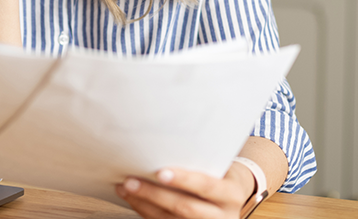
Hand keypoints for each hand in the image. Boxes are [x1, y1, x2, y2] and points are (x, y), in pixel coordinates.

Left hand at [116, 165, 256, 218]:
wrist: (234, 196)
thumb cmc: (222, 173)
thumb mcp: (220, 165)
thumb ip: (200, 160)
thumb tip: (162, 145)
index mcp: (230, 194)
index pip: (206, 186)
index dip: (184, 180)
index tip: (160, 172)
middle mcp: (221, 216)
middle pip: (184, 208)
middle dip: (154, 194)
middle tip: (130, 181)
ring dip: (143, 204)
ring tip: (124, 187)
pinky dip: (145, 211)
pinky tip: (132, 198)